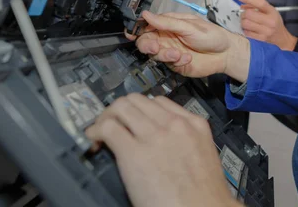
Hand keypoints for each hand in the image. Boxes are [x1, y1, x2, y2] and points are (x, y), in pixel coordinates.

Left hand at [86, 94, 240, 206]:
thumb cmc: (203, 196)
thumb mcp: (203, 155)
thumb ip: (185, 141)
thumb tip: (164, 143)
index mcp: (194, 125)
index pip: (159, 101)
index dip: (141, 109)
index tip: (134, 118)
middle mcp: (173, 124)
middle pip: (137, 100)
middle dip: (121, 109)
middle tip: (113, 123)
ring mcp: (154, 136)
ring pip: (121, 107)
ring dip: (106, 117)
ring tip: (100, 131)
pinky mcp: (134, 153)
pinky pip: (108, 128)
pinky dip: (96, 131)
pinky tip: (94, 139)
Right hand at [126, 11, 249, 82]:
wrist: (226, 54)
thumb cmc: (211, 35)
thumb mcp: (190, 26)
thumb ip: (167, 23)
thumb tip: (146, 14)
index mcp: (169, 24)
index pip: (147, 25)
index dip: (137, 29)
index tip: (132, 33)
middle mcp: (166, 38)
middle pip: (145, 41)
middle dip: (147, 45)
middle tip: (155, 47)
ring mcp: (170, 52)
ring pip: (154, 55)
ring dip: (164, 54)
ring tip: (178, 54)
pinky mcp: (175, 65)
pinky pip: (167, 64)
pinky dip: (176, 62)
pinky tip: (188, 58)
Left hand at [237, 0, 297, 50]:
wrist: (281, 36)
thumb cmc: (274, 20)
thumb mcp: (269, 10)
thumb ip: (256, 6)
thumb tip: (242, 7)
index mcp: (272, 11)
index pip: (260, 3)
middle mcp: (270, 21)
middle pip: (249, 14)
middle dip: (243, 13)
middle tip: (244, 14)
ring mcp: (265, 31)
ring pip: (245, 23)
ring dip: (242, 21)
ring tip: (246, 20)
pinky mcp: (261, 38)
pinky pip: (246, 32)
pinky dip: (244, 29)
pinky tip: (248, 27)